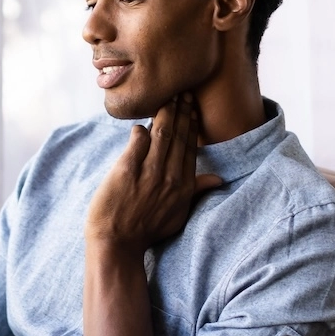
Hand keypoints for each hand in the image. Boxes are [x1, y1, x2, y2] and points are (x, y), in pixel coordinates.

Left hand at [86, 94, 222, 253]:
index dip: (191, 124)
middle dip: (181, 110)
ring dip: (165, 113)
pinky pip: (137, 142)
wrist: (117, 244)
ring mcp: (148, 173)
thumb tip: (218, 179)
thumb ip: (196, 191)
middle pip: (178, 135)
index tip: (192, 107)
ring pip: (161, 134)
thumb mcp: (177, 214)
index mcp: (183, 185)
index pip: (190, 147)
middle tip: (183, 91)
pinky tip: (140, 125)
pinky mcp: (126, 170)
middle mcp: (169, 176)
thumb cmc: (146, 231)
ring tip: (167, 97)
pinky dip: (139, 131)